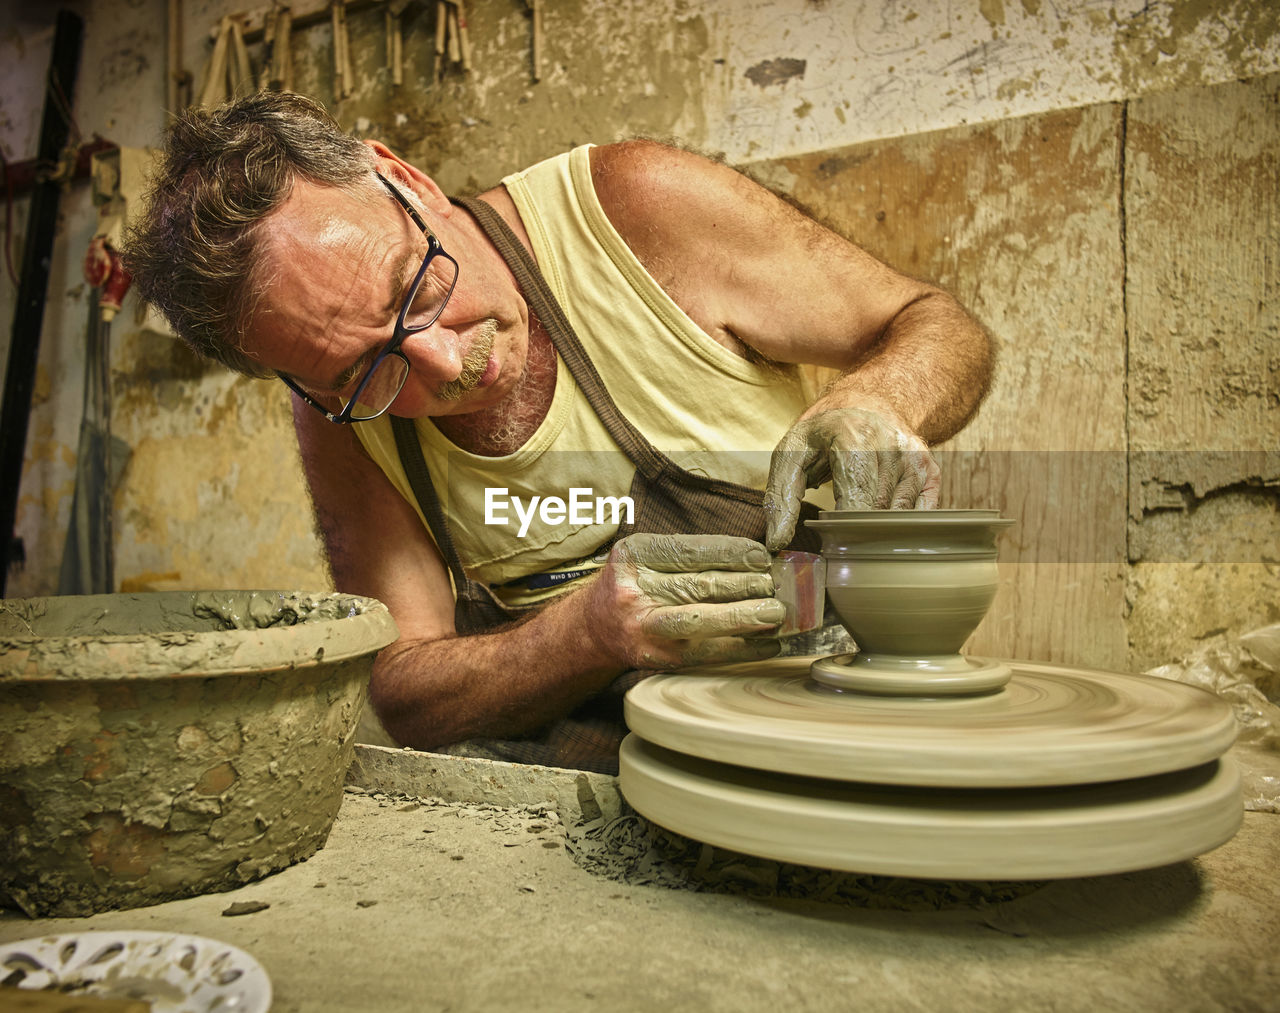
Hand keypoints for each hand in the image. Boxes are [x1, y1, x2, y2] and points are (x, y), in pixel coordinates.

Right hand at [584, 533, 784, 668]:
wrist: (595, 629)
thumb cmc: (634, 585)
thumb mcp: (649, 557)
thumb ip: (692, 555)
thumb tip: (757, 561)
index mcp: (633, 556)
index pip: (688, 551)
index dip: (729, 553)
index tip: (762, 556)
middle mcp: (633, 592)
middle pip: (697, 586)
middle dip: (743, 586)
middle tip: (774, 586)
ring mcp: (643, 629)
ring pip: (700, 621)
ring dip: (744, 617)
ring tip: (775, 613)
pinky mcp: (656, 659)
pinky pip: (705, 654)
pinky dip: (740, 649)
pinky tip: (767, 644)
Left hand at [764, 406, 940, 550]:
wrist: (862, 406)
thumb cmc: (821, 437)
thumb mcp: (789, 458)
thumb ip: (780, 500)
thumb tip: (777, 543)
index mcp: (852, 436)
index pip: (857, 495)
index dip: (844, 526)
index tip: (831, 542)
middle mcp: (889, 443)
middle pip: (878, 509)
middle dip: (858, 529)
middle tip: (839, 536)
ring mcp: (913, 455)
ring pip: (899, 514)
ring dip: (877, 524)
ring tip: (856, 511)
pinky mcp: (929, 467)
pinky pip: (921, 511)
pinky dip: (900, 520)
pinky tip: (881, 509)